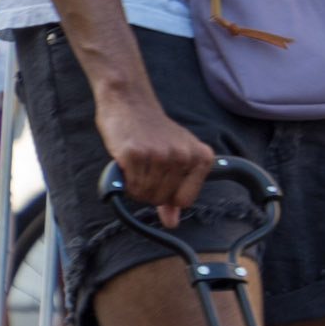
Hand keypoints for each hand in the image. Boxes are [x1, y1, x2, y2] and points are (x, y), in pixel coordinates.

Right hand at [93, 92, 214, 227]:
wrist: (130, 102)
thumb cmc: (153, 132)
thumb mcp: (175, 157)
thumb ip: (175, 191)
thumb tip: (172, 222)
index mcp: (201, 157)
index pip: (185, 201)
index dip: (169, 197)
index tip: (161, 181)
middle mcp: (184, 156)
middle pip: (163, 199)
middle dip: (149, 191)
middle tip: (144, 169)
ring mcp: (160, 154)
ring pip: (145, 195)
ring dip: (135, 186)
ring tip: (136, 164)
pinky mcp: (136, 154)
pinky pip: (129, 187)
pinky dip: (124, 181)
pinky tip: (126, 163)